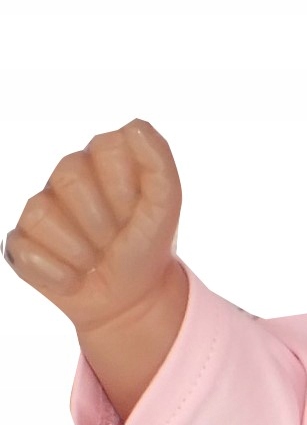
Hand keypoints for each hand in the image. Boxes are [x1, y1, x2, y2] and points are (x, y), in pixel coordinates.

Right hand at [4, 118, 182, 336]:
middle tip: (115, 239)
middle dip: (102, 221)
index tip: (138, 212)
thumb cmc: (147, 244)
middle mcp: (66, 176)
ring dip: (81, 251)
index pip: (106, 149)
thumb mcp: (166, 205)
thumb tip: (134, 126)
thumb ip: (158, 163)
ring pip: (42, 214)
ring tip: (95, 259)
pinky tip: (74, 277)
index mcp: (100, 159)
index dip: (126, 189)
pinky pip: (27, 249)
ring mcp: (40, 207)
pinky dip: (60, 275)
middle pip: (69, 178)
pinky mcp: (21, 242)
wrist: (134, 298)